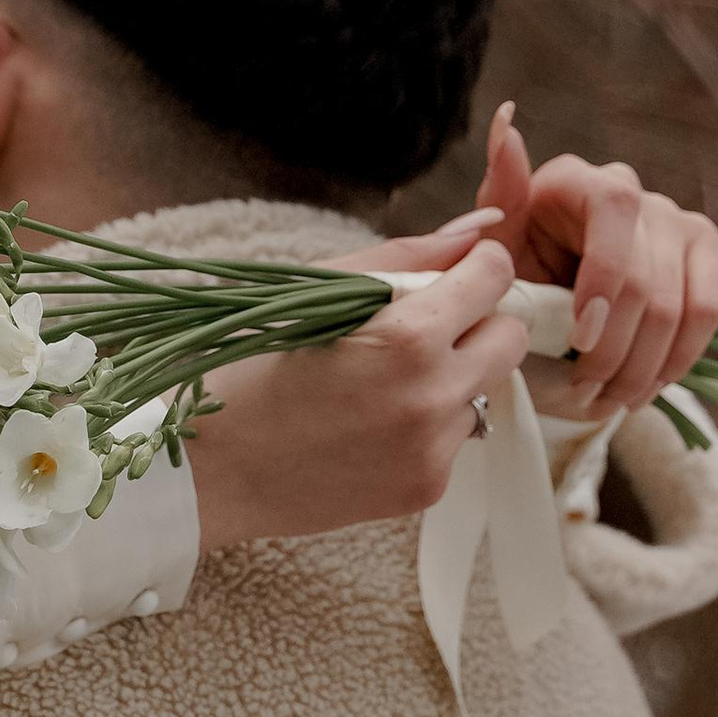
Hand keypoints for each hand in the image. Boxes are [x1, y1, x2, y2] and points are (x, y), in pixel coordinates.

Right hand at [190, 234, 525, 550]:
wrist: (207, 469)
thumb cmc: (248, 366)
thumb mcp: (317, 290)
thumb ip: (408, 256)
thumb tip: (479, 228)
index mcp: (407, 337)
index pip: (495, 278)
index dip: (476, 267)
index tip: (452, 274)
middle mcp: (431, 397)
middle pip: (510, 338)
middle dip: (476, 323)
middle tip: (421, 328)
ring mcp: (432, 449)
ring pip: (484, 390)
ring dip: (451, 378)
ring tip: (381, 384)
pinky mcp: (425, 488)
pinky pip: (456, 437)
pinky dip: (427, 425)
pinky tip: (371, 424)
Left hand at [476, 106, 717, 419]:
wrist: (544, 308)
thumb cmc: (513, 278)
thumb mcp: (492, 253)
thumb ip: (498, 198)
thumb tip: (505, 122)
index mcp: (572, 180)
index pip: (616, 208)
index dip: (607, 277)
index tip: (581, 338)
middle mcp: (628, 189)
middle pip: (646, 273)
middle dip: (616, 346)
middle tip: (586, 392)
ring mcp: (671, 218)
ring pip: (680, 302)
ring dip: (644, 365)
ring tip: (609, 400)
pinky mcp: (701, 251)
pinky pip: (708, 309)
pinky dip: (678, 358)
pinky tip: (647, 386)